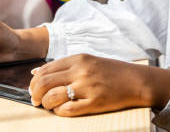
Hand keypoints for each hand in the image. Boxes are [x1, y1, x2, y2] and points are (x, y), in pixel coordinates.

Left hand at [29, 54, 169, 116]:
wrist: (136, 81)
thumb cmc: (111, 72)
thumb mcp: (88, 61)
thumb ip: (63, 66)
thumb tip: (36, 72)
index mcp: (78, 59)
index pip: (45, 69)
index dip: (34, 81)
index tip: (34, 88)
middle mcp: (81, 71)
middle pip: (44, 82)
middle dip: (35, 93)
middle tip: (36, 100)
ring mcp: (87, 87)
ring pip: (52, 97)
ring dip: (45, 104)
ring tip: (48, 105)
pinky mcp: (94, 103)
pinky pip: (67, 110)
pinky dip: (59, 111)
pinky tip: (61, 110)